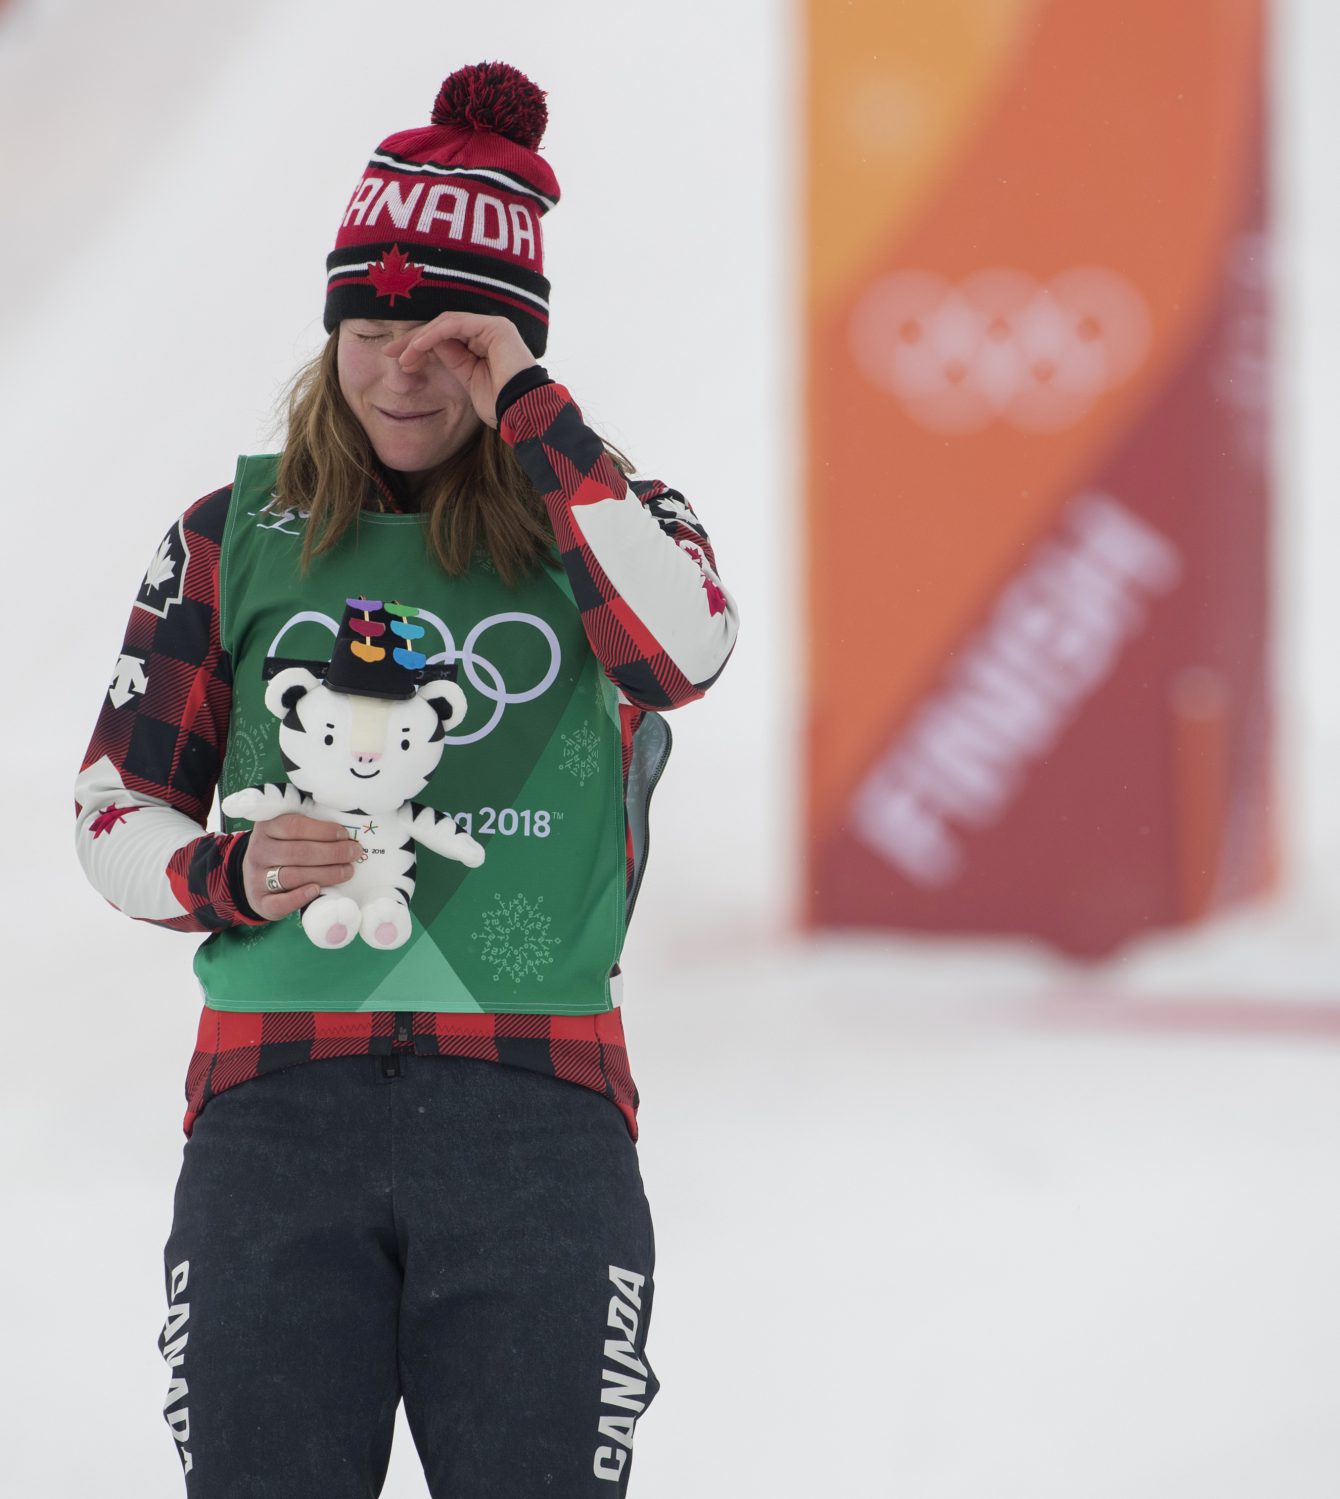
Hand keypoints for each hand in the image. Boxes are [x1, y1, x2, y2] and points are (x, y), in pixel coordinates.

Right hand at [241, 814, 360, 920]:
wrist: (255, 879)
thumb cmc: (282, 849)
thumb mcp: (287, 832)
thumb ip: (309, 828)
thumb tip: (345, 833)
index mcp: (266, 827)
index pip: (294, 825)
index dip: (323, 830)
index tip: (344, 835)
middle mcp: (259, 851)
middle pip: (297, 852)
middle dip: (332, 853)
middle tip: (354, 853)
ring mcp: (256, 878)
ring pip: (292, 876)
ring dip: (325, 874)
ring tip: (347, 872)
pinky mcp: (260, 901)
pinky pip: (279, 902)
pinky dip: (300, 897)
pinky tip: (317, 890)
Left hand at [385, 312, 535, 427]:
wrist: (522, 413)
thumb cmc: (500, 405)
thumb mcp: (468, 381)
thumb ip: (453, 361)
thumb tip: (428, 347)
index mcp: (485, 343)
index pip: (445, 336)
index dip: (419, 346)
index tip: (399, 360)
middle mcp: (489, 331)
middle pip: (442, 327)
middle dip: (413, 340)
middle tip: (390, 353)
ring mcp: (493, 326)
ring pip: (446, 323)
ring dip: (419, 338)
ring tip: (401, 355)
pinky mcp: (495, 326)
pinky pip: (455, 325)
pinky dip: (433, 335)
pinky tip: (416, 347)